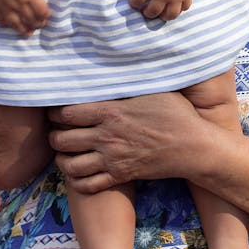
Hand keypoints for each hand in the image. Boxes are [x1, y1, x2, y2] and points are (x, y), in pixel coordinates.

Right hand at [0, 0, 53, 34]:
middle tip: (40, 24)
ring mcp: (6, 7)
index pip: (42, 11)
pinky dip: (7, 25)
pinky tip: (11, 26)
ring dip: (23, 30)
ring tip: (28, 32)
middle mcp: (19, 4)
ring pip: (16, 24)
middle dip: (37, 24)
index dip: (46, 15)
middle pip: (31, 19)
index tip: (48, 15)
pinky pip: (1, 20)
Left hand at [48, 92, 201, 191]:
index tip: (56, 111)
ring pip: (69, 165)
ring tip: (65, 153)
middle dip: (54, 136)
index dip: (54, 113)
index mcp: (111, 112)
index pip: (66, 114)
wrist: (193, 147)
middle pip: (61, 140)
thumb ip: (129, 81)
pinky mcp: (120, 176)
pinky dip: (77, 180)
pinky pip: (87, 185)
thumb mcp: (153, 89)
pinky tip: (80, 171)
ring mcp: (112, 159)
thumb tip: (116, 63)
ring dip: (62, 159)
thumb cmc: (176, 114)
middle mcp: (106, 137)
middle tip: (58, 132)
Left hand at [129, 0, 197, 19]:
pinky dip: (180, 9)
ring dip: (164, 17)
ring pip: (170, 15)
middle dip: (147, 13)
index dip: (134, 3)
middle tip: (147, 11)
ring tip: (162, 13)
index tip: (135, 2)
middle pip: (152, 12)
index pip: (137, 0)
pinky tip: (175, 6)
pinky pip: (184, 8)